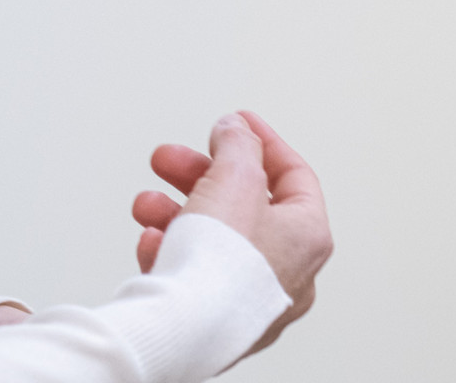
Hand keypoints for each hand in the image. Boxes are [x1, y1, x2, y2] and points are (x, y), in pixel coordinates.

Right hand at [129, 111, 331, 355]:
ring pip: (214, 242)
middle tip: (169, 160)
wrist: (180, 332)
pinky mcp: (217, 324)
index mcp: (309, 235)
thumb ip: (237, 145)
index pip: (292, 175)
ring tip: (146, 205)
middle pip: (245, 205)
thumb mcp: (233, 177)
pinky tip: (151, 245)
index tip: (235, 124)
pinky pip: (194, 277)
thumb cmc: (218, 265)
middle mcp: (290, 272)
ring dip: (176, 214)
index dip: (261, 142)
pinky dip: (172, 254)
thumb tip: (236, 130)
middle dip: (201, 177)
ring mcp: (254, 302)